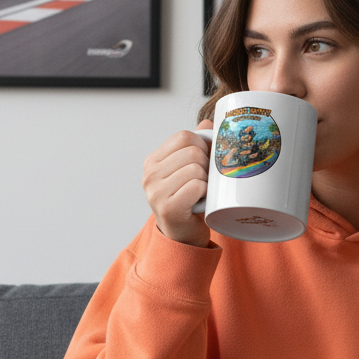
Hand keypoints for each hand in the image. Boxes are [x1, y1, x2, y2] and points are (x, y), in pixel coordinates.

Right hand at [141, 121, 212, 246]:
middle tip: (205, 181)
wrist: (184, 235)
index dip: (202, 146)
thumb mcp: (189, 170)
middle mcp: (150, 175)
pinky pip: (197, 186)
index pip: (184, 136)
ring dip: (207, 181)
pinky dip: (205, 193)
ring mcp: (156, 192)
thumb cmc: (189, 200)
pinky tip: (200, 201)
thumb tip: (208, 123)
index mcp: (153, 161)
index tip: (205, 161)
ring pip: (196, 169)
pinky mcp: (168, 208)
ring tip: (201, 192)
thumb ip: (196, 145)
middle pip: (192, 152)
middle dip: (207, 165)